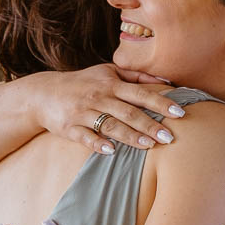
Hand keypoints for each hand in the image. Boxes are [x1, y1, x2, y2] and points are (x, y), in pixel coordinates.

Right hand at [29, 64, 185, 153]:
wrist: (44, 93)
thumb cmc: (84, 83)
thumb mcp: (108, 72)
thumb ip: (136, 76)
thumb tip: (166, 82)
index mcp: (111, 84)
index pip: (141, 94)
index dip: (161, 103)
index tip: (180, 113)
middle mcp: (99, 97)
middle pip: (129, 112)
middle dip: (150, 125)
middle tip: (170, 137)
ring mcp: (84, 113)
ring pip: (110, 125)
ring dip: (131, 136)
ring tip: (150, 146)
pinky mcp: (70, 128)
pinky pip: (86, 137)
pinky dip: (98, 144)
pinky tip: (112, 151)